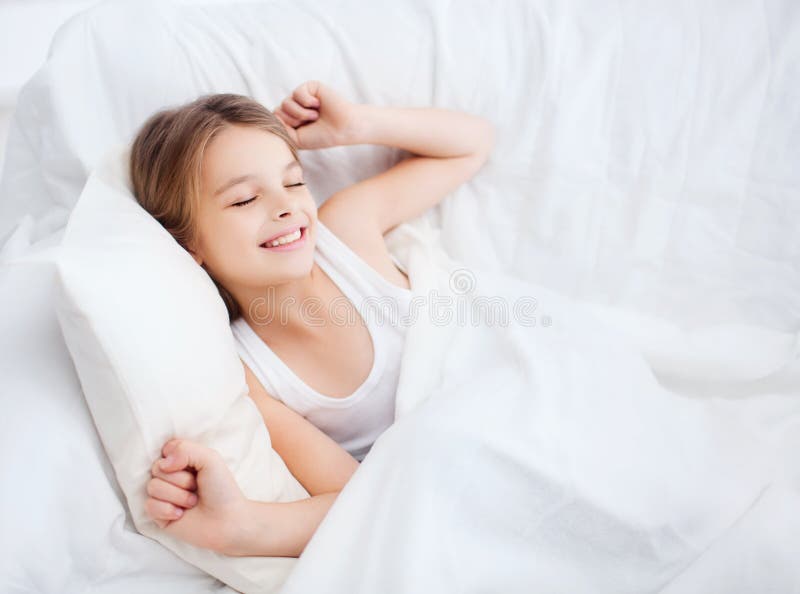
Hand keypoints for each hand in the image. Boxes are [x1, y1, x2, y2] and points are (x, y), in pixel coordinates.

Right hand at [144, 438, 247, 553]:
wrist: (226, 521)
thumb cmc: (221, 489)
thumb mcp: (210, 459)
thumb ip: (185, 449)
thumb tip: (163, 463)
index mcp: (182, 460)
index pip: (165, 450)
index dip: (178, 458)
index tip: (194, 467)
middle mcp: (170, 476)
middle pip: (157, 468)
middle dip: (181, 480)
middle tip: (196, 487)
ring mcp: (163, 496)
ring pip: (153, 487)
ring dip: (177, 496)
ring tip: (192, 502)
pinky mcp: (158, 515)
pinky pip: (149, 506)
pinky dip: (167, 510)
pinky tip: (181, 514)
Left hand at [273, 80, 358, 149]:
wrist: (343, 129)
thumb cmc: (322, 136)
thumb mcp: (296, 139)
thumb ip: (280, 128)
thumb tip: (272, 112)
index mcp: (292, 120)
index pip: (275, 119)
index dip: (285, 127)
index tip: (301, 132)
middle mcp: (296, 108)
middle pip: (278, 111)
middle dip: (292, 120)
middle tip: (309, 124)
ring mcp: (302, 97)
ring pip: (286, 103)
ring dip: (300, 113)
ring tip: (315, 116)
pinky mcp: (310, 87)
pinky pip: (297, 92)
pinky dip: (306, 101)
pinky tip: (318, 105)